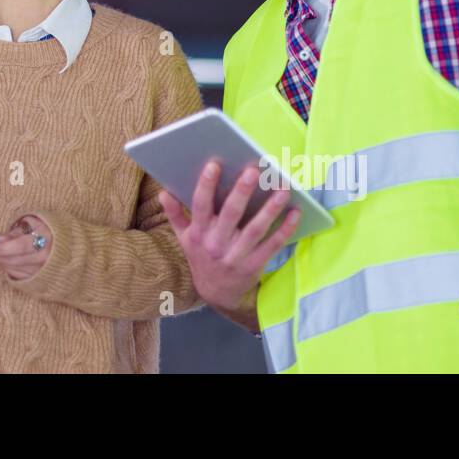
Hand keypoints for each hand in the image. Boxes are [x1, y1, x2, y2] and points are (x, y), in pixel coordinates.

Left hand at [0, 215, 50, 280]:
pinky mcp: (40, 278)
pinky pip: (19, 276)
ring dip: (2, 262)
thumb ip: (17, 231)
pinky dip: (9, 268)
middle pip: (15, 259)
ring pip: (15, 268)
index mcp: (45, 239)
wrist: (68, 245)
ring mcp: (43, 270)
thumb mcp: (35, 222)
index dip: (1, 248)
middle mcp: (46, 257)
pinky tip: (5, 261)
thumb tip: (0, 239)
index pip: (19, 246)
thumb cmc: (48, 230)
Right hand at [159, 160, 298, 321]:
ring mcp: (236, 256)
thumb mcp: (184, 237)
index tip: (214, 165)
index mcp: (198, 233)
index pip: (200, 206)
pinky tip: (295, 213)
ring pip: (255, 230)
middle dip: (241, 192)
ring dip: (270, 209)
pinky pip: (272, 246)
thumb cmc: (201, 256)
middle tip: (253, 171)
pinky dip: (285, 230)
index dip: (206, 185)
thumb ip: (175, 214)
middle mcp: (216, 244)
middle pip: (231, 215)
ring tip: (282, 189)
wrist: (217, 294)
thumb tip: (163, 192)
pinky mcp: (254, 266)